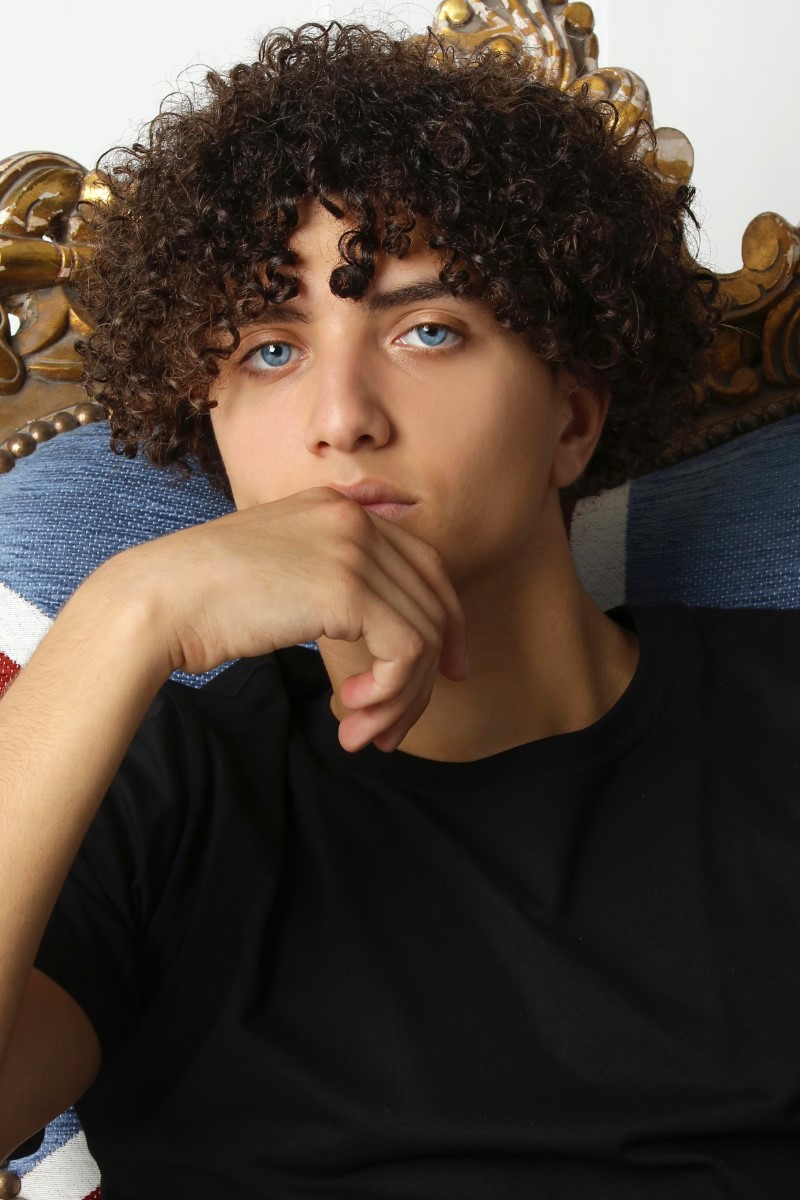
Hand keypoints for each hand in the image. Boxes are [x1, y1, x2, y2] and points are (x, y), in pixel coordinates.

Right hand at [109, 487, 467, 751]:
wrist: (159, 600)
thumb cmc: (206, 597)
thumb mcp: (283, 570)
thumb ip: (332, 579)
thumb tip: (384, 629)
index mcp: (341, 508)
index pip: (425, 566)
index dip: (445, 622)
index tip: (445, 671)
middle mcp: (356, 520)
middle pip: (432, 603)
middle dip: (424, 676)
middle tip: (396, 727)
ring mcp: (354, 551)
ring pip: (423, 636)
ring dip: (400, 699)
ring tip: (362, 733)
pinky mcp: (348, 590)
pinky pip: (405, 652)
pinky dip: (390, 693)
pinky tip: (350, 711)